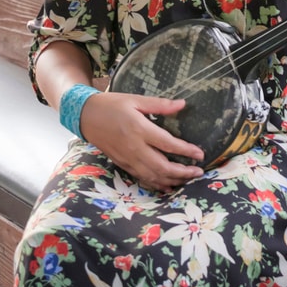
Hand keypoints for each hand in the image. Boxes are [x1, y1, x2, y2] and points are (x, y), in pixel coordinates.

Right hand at [80, 91, 206, 191]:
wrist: (86, 116)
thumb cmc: (112, 105)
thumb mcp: (136, 99)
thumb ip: (160, 104)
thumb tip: (182, 104)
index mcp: (139, 129)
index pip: (168, 144)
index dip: (186, 151)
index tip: (200, 154)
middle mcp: (135, 148)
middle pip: (162, 166)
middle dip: (183, 172)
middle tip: (199, 171)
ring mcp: (128, 159)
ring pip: (153, 176)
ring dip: (172, 180)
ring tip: (188, 179)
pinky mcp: (122, 164)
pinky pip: (142, 178)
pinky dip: (156, 184)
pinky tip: (167, 186)